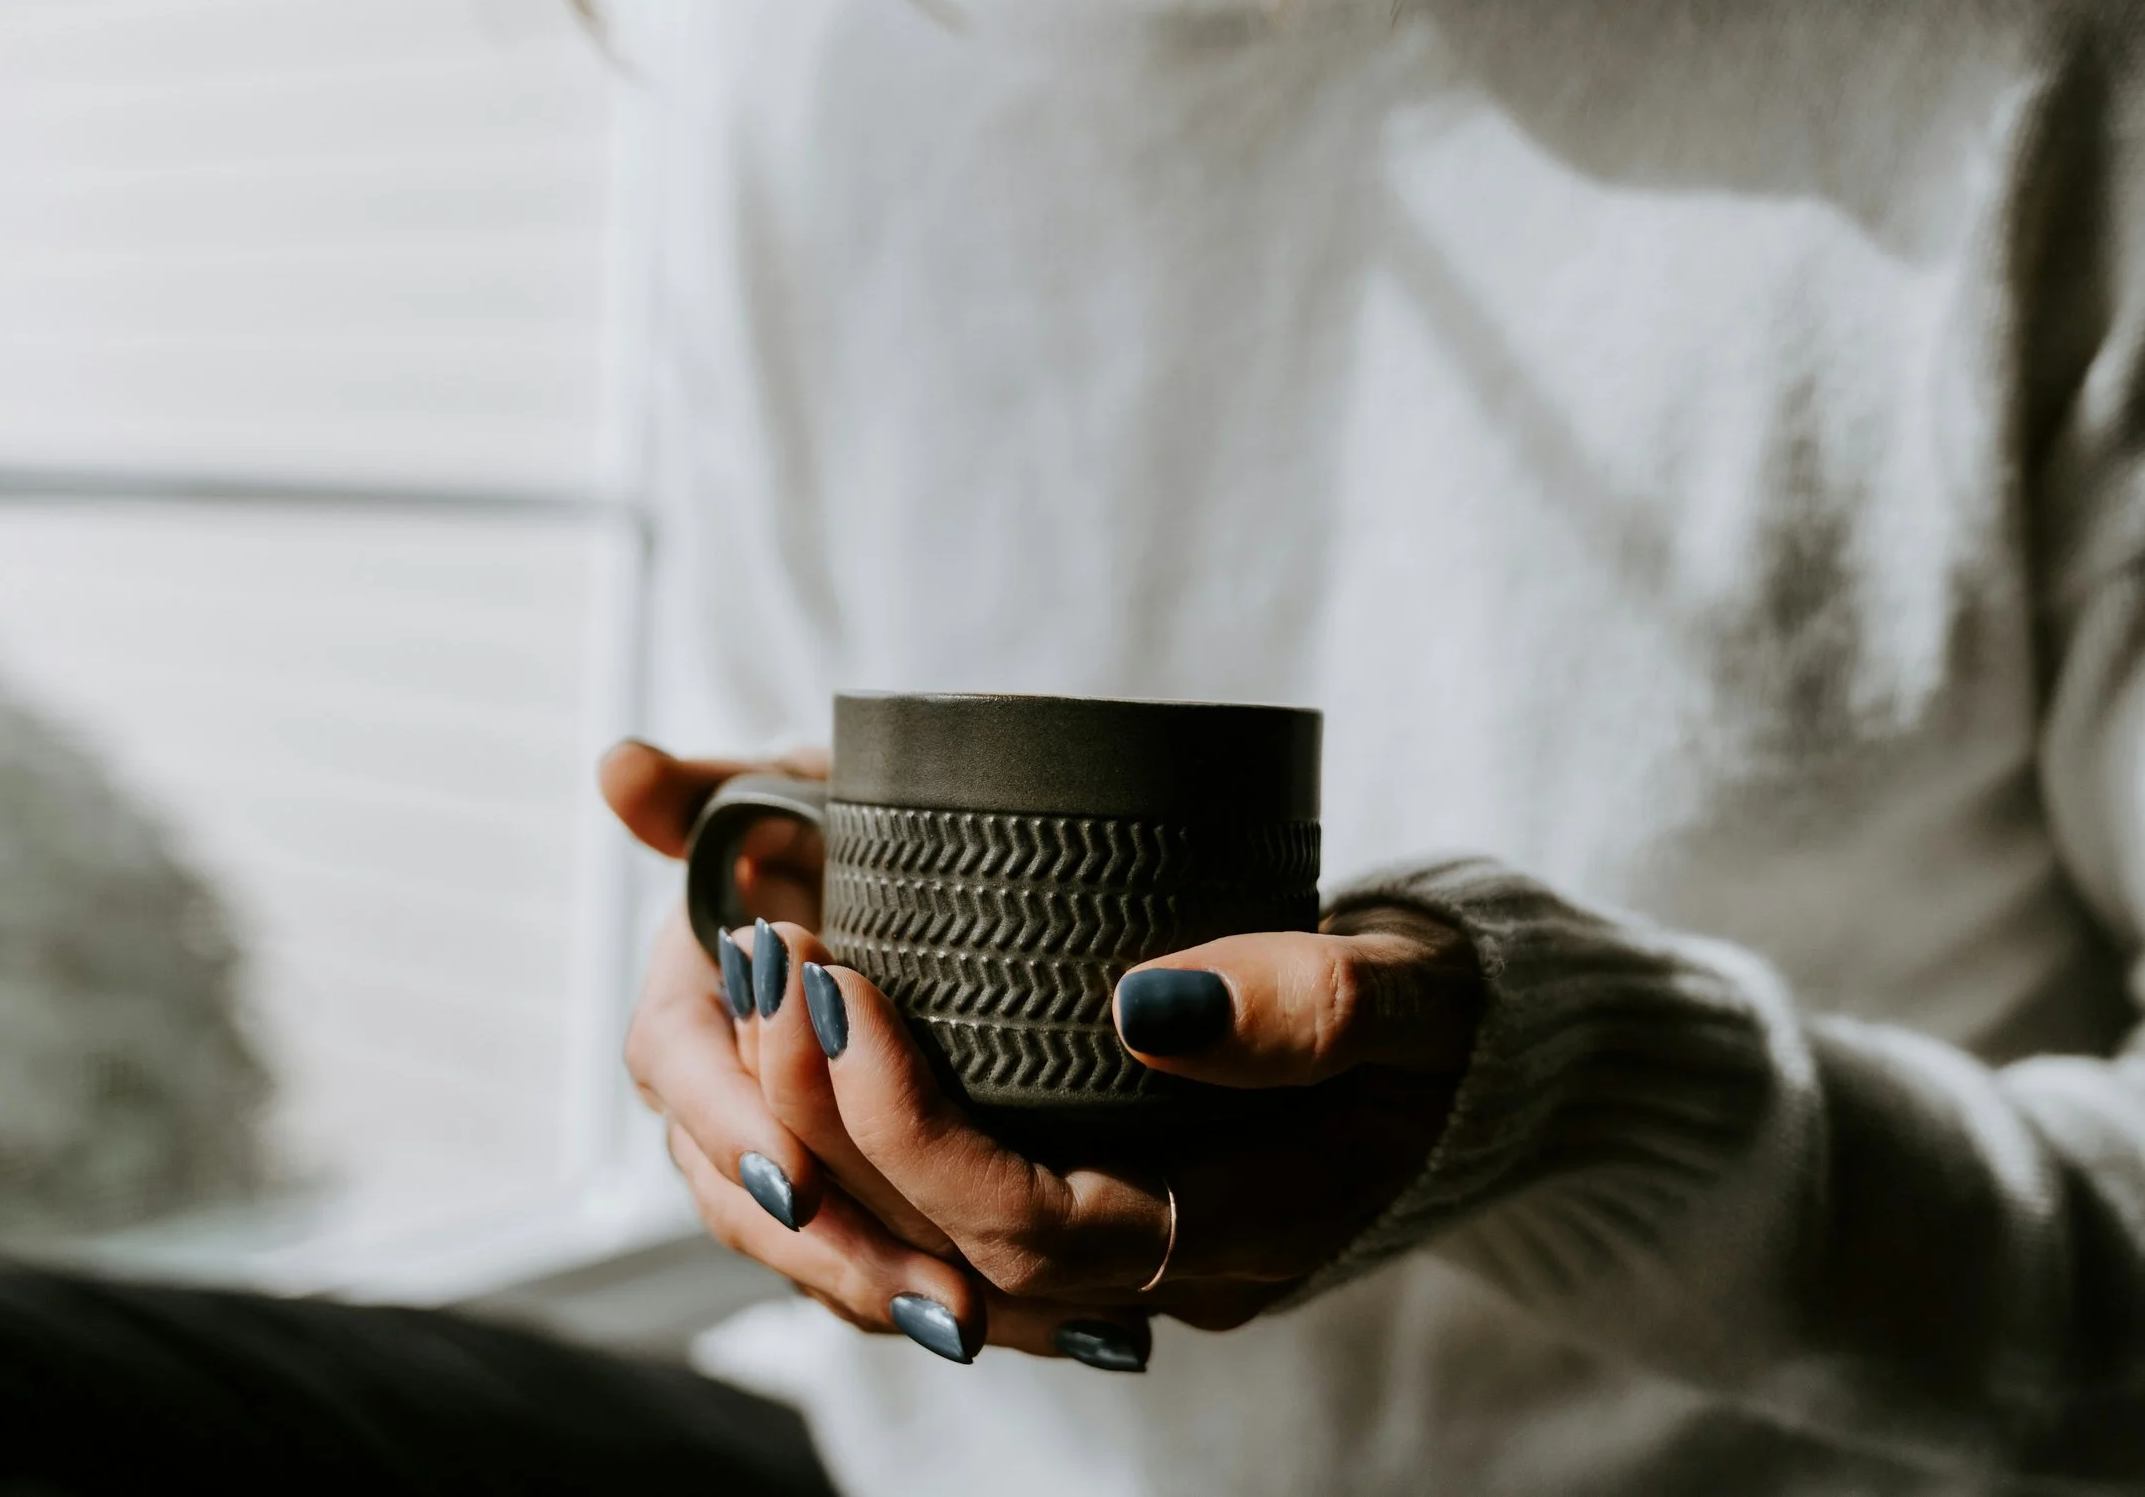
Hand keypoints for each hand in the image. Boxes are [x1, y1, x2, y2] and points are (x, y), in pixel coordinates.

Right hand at [603, 741, 1151, 1363]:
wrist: (897, 878)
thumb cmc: (835, 824)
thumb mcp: (789, 793)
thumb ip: (707, 794)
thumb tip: (619, 768)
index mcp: (684, 1003)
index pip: (680, 1075)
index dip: (733, 1126)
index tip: (796, 1170)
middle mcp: (710, 1095)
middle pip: (737, 1192)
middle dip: (824, 1246)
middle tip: (919, 1283)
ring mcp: (766, 1157)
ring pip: (793, 1248)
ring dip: (873, 1286)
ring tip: (963, 1318)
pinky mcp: (830, 1201)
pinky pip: (846, 1264)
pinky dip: (904, 1290)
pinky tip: (984, 1320)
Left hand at [604, 740, 1484, 1371]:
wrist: (1480, 1065)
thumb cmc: (1452, 1024)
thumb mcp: (1417, 991)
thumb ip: (1311, 1006)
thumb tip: (1148, 1004)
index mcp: (1231, 1233)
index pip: (1023, 1231)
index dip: (912, 1129)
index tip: (844, 987)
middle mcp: (1148, 1273)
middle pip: (936, 1253)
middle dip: (824, 1118)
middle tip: (770, 963)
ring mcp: (1104, 1248)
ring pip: (909, 1251)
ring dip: (809, 1133)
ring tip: (756, 986)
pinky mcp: (1073, 1195)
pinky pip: (923, 1214)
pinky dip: (844, 1137)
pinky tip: (794, 1036)